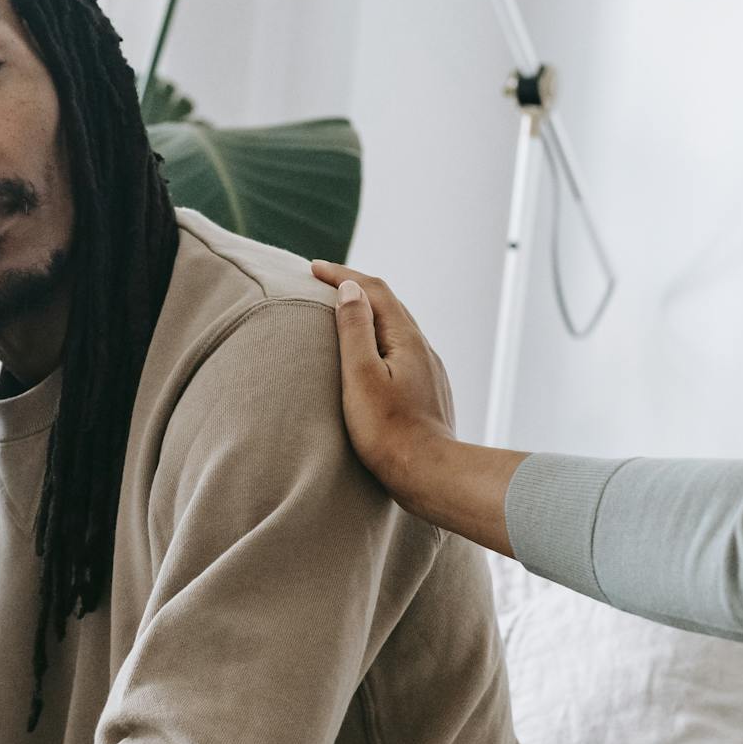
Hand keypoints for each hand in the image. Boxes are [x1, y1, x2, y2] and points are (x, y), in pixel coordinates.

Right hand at [310, 261, 526, 554]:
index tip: (313, 268)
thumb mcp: (360, 376)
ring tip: (343, 313)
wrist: (429, 475)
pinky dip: (380, 339)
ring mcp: (429, 370)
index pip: (373, 290)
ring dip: (369, 314)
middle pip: (389, 305)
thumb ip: (354, 329)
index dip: (342, 274)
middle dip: (356, 288)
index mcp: (406, 338)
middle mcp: (423, 348)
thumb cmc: (388, 432)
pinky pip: (402, 351)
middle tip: (324, 282)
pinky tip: (371, 355)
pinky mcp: (428, 391)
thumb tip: (349, 288)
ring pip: (397, 328)